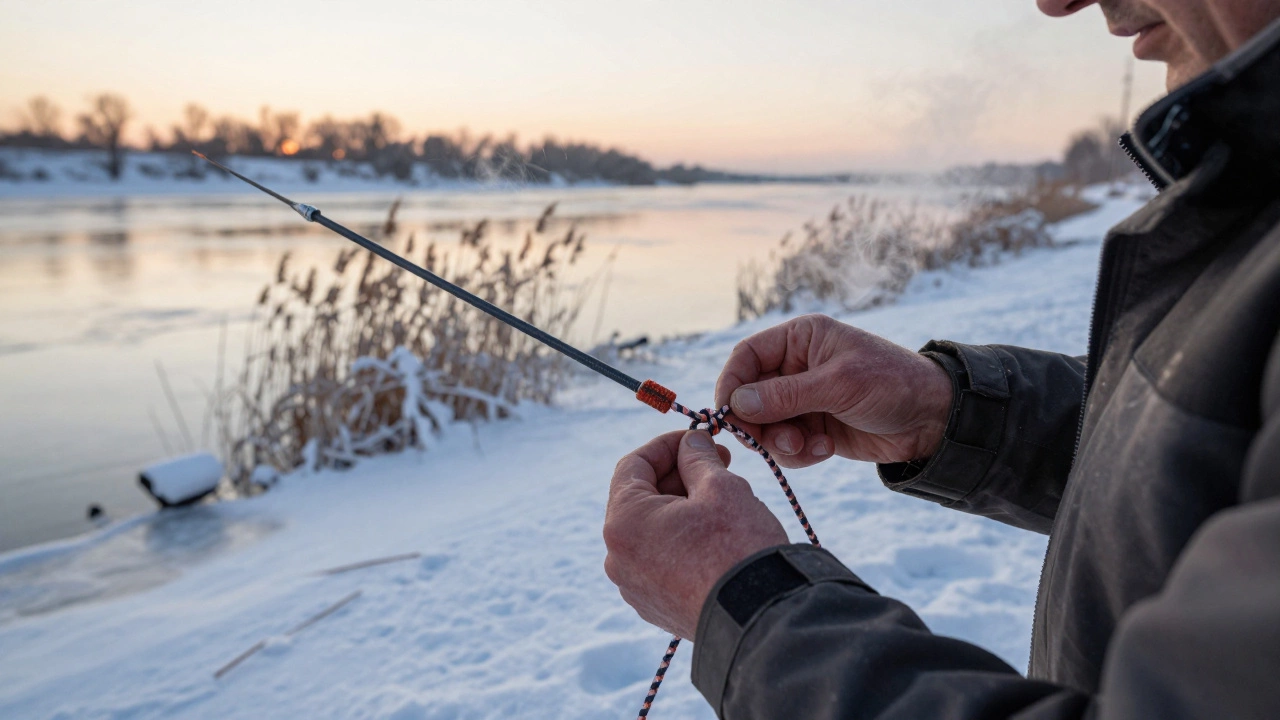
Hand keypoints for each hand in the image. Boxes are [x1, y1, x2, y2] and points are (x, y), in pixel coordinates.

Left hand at [603, 430, 788, 638]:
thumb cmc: (737, 547)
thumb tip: (691, 442)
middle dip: (677, 475)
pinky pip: (660, 560)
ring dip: (680, 506)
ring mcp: (633, 586)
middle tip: (719, 461)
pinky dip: (681, 540)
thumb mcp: (720, 486)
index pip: (633, 464)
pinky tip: (715, 534)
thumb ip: (698, 457)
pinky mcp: (654, 606)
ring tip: (721, 497)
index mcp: (624, 522)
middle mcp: (617, 556)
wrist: (759, 619)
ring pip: (651, 530)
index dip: (667, 444)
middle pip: (640, 498)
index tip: (698, 437)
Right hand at [715, 314, 952, 467]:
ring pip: (765, 426)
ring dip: (781, 442)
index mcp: (800, 339)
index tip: (727, 416)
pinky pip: (786, 445)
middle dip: (758, 423)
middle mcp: (796, 367)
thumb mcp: (839, 384)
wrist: (933, 420)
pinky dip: (800, 453)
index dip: (731, 384)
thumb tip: (737, 405)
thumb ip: (786, 395)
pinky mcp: (813, 428)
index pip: (746, 357)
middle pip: (749, 396)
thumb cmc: (892, 384)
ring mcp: (803, 400)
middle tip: (769, 441)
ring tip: (810, 446)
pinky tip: (826, 449)